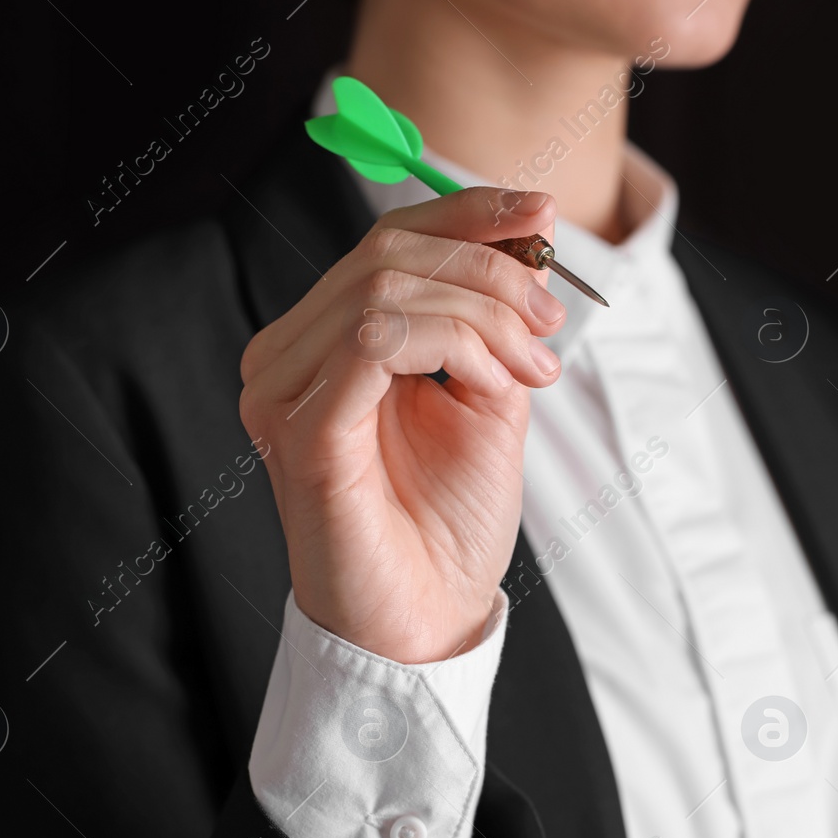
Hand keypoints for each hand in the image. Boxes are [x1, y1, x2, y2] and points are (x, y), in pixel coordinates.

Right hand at [239, 187, 565, 663]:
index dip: (468, 214)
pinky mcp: (304, 431)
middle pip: (388, 252)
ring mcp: (285, 393)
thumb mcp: (487, 401)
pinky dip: (455, 342)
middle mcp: (288, 359)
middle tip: (553, 322)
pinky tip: (495, 382)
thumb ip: (490, 324)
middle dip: (491, 270)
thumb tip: (527, 237)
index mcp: (323, 344)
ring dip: (484, 313)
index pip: (387, 243)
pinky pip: (376, 337)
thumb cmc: (447, 525)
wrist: (429, 623)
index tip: (545, 216)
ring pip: (387, 286)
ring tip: (535, 366)